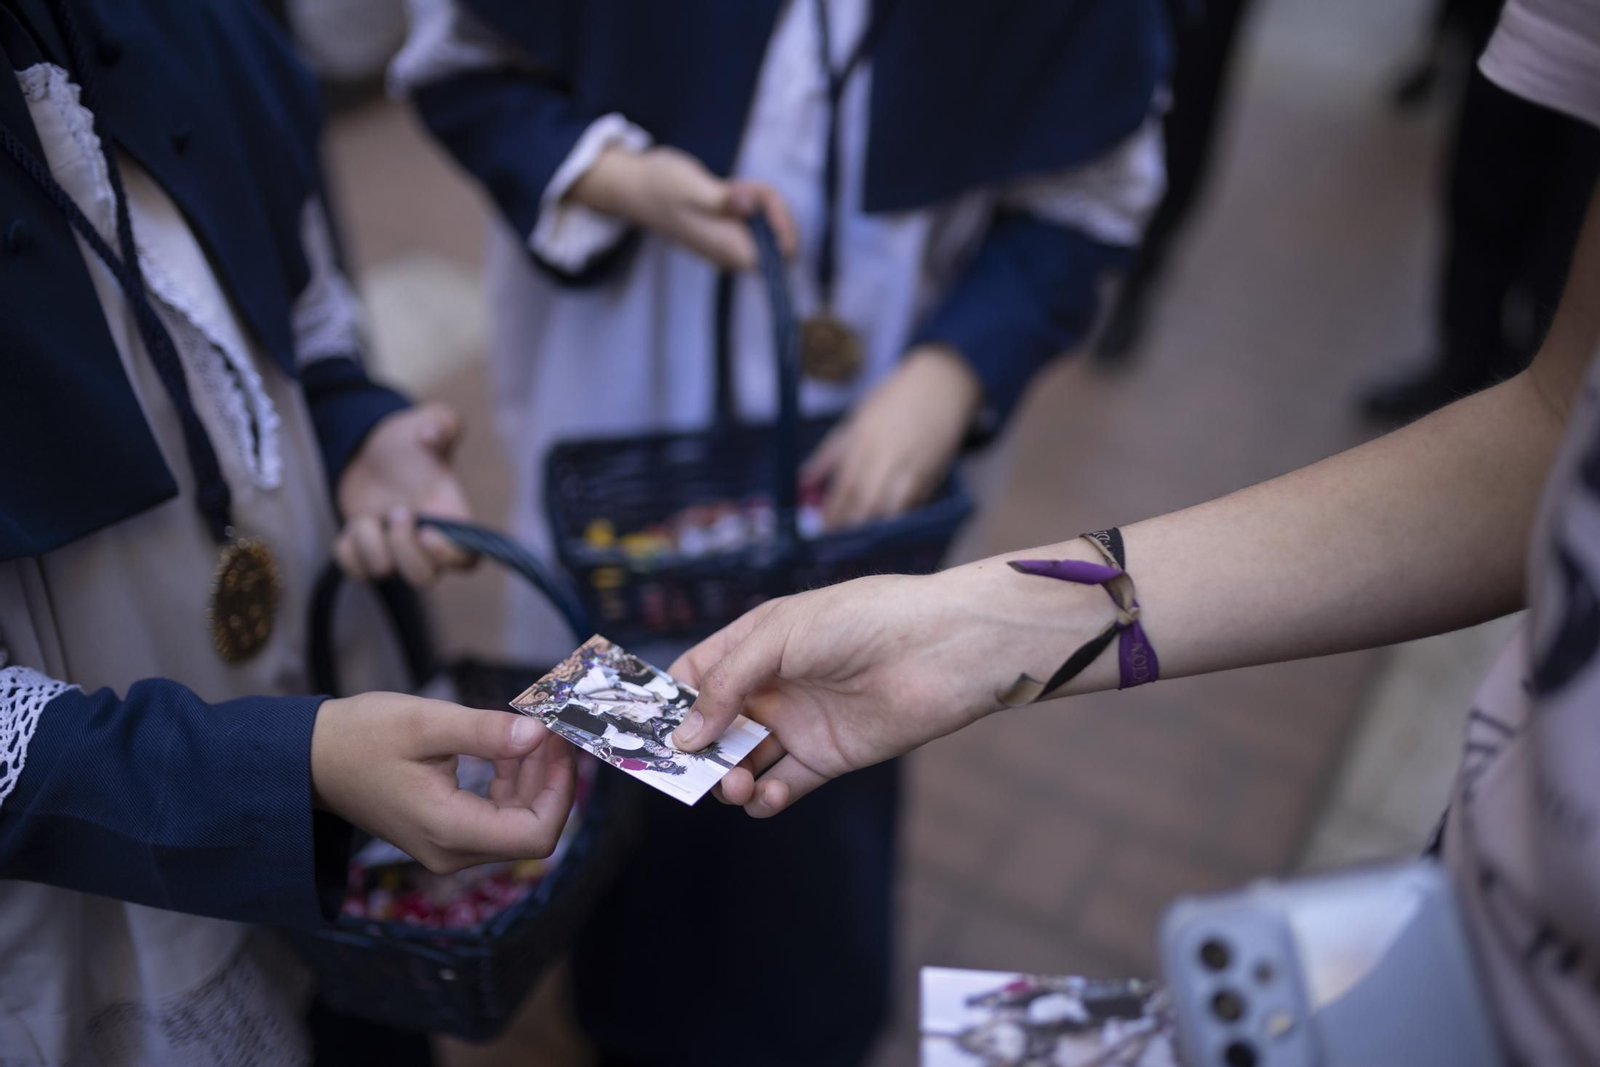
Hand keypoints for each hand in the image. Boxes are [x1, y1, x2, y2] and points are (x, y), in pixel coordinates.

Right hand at [311, 692, 577, 872]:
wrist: (310, 760)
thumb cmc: (361, 736)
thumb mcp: (425, 724)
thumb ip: (485, 733)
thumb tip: (538, 734)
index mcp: (449, 830)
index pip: (536, 834)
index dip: (561, 789)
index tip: (561, 742)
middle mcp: (451, 852)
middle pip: (531, 830)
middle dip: (550, 779)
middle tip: (554, 728)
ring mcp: (447, 848)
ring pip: (517, 824)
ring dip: (533, 780)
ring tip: (534, 732)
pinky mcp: (444, 835)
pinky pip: (496, 818)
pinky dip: (512, 785)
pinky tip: (509, 750)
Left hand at [335, 403, 474, 584]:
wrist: (371, 449)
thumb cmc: (409, 440)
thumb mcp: (429, 421)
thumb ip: (442, 422)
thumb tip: (432, 435)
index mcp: (450, 516)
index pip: (467, 558)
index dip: (450, 556)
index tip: (428, 532)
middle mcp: (424, 542)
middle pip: (424, 579)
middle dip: (403, 550)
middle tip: (397, 512)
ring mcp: (394, 551)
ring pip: (383, 573)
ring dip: (369, 541)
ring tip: (369, 514)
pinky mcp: (365, 553)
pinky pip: (354, 570)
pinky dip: (348, 550)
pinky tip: (355, 525)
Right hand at [569, 145, 797, 269]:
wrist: (635, 188)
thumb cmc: (660, 186)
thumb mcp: (690, 186)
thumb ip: (723, 199)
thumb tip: (752, 205)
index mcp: (728, 250)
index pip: (782, 252)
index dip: (783, 224)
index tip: (762, 198)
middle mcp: (733, 254)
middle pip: (781, 239)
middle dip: (771, 206)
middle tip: (740, 187)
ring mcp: (731, 245)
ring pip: (771, 225)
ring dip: (760, 199)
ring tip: (730, 186)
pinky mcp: (729, 233)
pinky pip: (756, 219)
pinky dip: (751, 199)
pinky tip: (729, 189)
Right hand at [668, 558, 1101, 816]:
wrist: (942, 648)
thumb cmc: (863, 619)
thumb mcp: (781, 636)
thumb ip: (727, 685)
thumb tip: (684, 738)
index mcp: (756, 643)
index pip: (695, 675)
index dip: (667, 703)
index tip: (639, 732)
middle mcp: (773, 685)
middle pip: (713, 727)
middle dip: (693, 753)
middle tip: (681, 775)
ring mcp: (800, 722)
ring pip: (744, 762)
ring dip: (729, 779)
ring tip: (735, 785)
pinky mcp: (830, 756)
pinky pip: (786, 785)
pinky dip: (768, 798)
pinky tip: (768, 795)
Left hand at [803, 346, 982, 529]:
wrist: (941, 386)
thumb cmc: (892, 401)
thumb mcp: (855, 419)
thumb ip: (830, 453)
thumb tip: (804, 480)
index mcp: (865, 439)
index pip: (845, 485)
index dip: (832, 511)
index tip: (821, 528)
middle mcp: (889, 456)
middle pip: (866, 501)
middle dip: (850, 524)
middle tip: (837, 540)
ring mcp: (914, 468)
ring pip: (891, 509)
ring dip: (874, 526)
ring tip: (859, 537)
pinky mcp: (933, 476)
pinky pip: (912, 505)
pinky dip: (897, 517)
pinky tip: (885, 524)